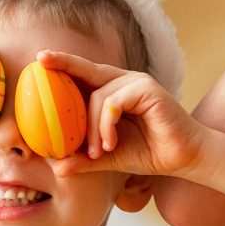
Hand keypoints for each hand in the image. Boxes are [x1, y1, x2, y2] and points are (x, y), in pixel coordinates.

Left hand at [36, 53, 206, 179]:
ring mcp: (137, 83)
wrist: (184, 159)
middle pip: (87, 70)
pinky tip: (110, 144)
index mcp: (114, 92)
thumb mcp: (109, 158)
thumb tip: (57, 167)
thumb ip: (84, 159)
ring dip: (92, 129)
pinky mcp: (148, 90)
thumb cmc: (150, 153)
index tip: (40, 59)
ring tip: (97, 152)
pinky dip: (107, 125)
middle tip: (40, 60)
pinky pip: (114, 103)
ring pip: (99, 97)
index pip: (85, 75)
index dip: (64, 65)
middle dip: (63, 63)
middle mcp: (125, 82)